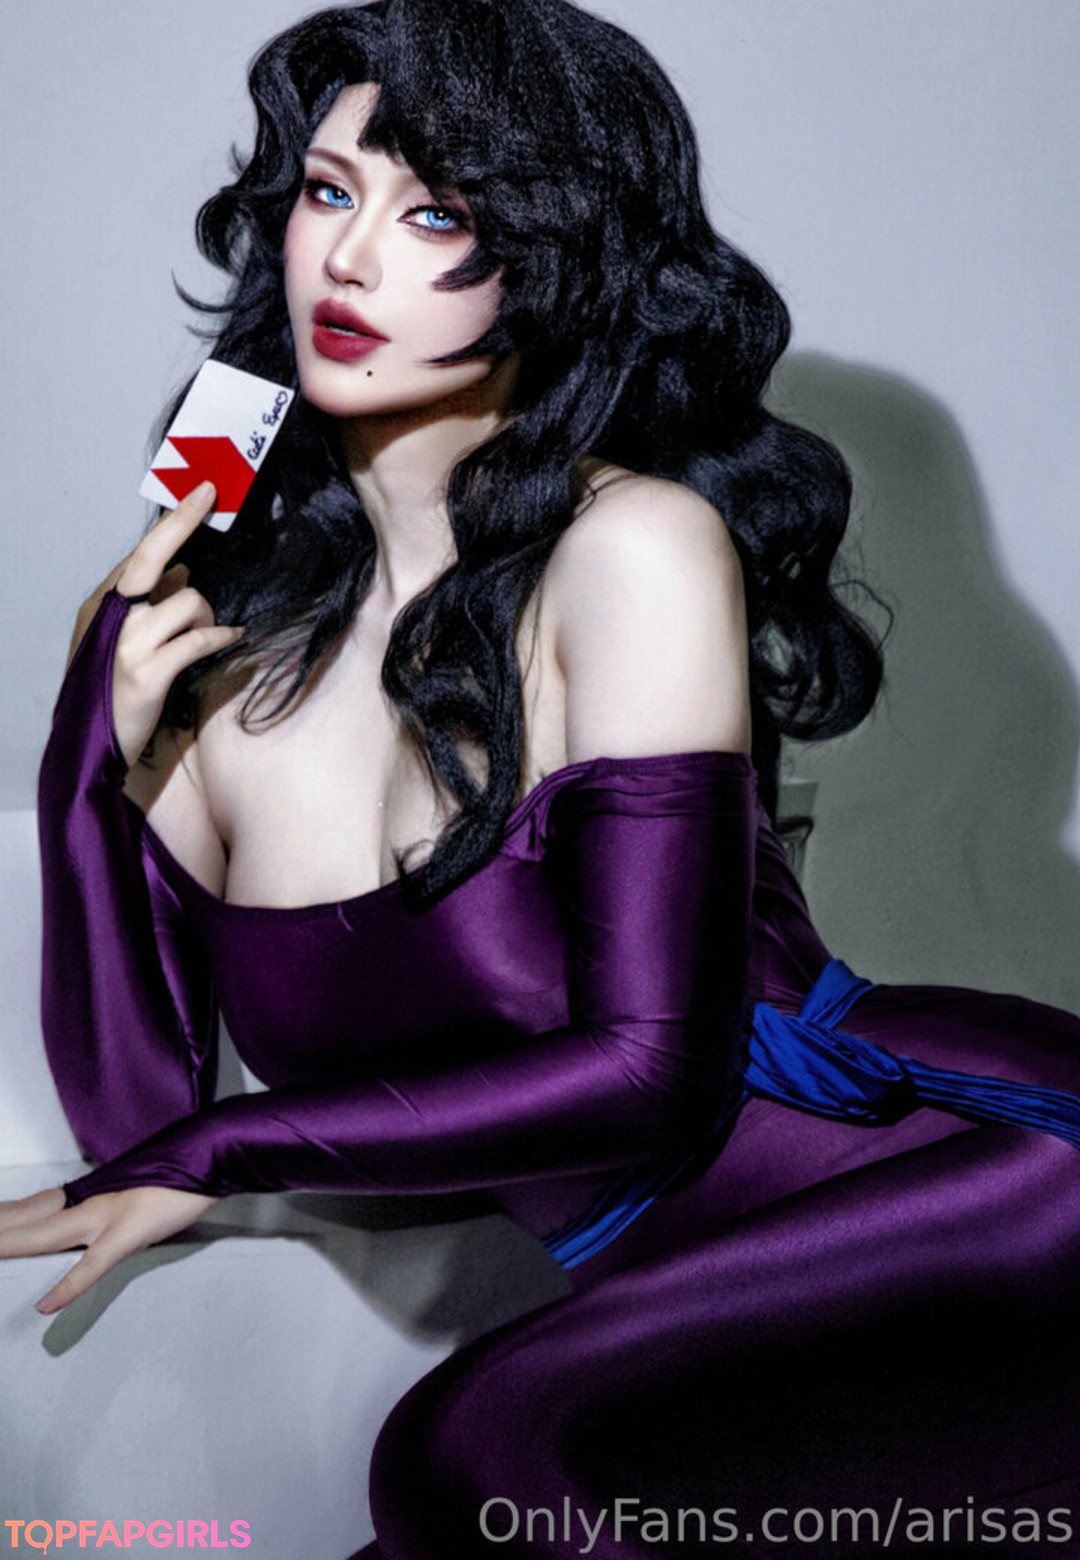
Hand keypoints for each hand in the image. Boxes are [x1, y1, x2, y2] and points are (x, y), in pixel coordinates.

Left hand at [0, 1183, 219, 1313]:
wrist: (210, 1156)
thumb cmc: (179, 1179)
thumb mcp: (137, 1197)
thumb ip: (110, 1211)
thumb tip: (94, 1228)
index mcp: (91, 1197)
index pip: (35, 1208)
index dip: (8, 1217)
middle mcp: (92, 1205)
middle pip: (30, 1221)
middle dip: (3, 1231)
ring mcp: (107, 1220)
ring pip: (47, 1236)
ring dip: (14, 1244)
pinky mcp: (128, 1235)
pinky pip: (94, 1264)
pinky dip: (69, 1286)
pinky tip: (47, 1306)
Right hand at [68, 482, 244, 768]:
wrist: (92, 744)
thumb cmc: (113, 688)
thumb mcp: (123, 640)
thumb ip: (149, 604)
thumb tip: (181, 569)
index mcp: (102, 605)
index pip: (139, 554)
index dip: (172, 522)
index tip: (200, 492)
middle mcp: (109, 616)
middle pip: (152, 559)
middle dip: (182, 523)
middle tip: (210, 494)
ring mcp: (127, 643)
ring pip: (187, 600)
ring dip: (207, 614)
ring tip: (207, 632)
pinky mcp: (148, 672)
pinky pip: (199, 640)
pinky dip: (221, 636)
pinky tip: (232, 638)